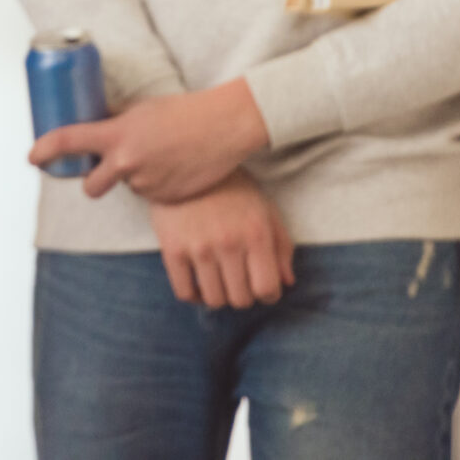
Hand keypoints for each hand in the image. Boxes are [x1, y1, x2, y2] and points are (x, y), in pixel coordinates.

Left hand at [29, 79, 271, 205]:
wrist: (223, 127)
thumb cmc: (184, 111)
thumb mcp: (141, 111)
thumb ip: (118, 123)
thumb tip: (98, 125)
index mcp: (116, 135)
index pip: (68, 140)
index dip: (44, 150)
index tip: (33, 157)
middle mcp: (126, 163)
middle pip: (92, 185)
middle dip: (93, 182)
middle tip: (103, 170)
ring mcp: (146, 184)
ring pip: (126, 188)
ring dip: (133, 178)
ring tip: (158, 157)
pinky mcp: (165, 199)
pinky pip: (150, 196)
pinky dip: (156, 186)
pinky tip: (173, 168)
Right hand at [148, 171, 294, 309]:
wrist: (183, 160)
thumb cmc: (231, 186)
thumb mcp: (264, 208)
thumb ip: (282, 245)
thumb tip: (287, 282)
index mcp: (256, 234)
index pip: (267, 289)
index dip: (268, 294)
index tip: (262, 286)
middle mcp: (228, 243)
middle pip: (241, 299)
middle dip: (244, 295)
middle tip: (239, 281)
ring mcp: (198, 247)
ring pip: (214, 300)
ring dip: (219, 296)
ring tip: (219, 281)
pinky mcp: (172, 249)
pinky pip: (184, 292)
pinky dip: (193, 295)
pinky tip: (198, 282)